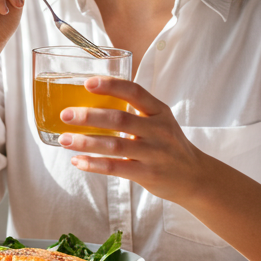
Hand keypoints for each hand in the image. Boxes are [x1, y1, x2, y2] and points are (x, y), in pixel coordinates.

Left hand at [56, 76, 222, 207]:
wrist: (196, 177)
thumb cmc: (168, 145)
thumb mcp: (160, 122)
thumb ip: (135, 111)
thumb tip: (92, 101)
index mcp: (159, 111)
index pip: (135, 92)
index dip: (111, 85)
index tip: (88, 83)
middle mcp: (158, 130)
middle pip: (120, 118)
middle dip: (89, 116)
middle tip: (65, 114)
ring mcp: (154, 153)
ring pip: (115, 145)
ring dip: (86, 142)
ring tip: (64, 139)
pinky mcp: (148, 174)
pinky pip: (116, 168)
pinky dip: (94, 164)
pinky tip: (77, 161)